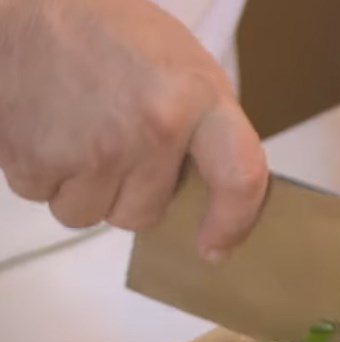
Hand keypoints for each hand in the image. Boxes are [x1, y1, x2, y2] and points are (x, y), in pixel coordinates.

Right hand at [0, 0, 266, 259]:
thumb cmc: (111, 34)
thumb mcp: (184, 66)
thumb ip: (207, 131)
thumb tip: (216, 197)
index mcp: (198, 98)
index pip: (240, 178)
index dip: (233, 224)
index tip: (215, 246)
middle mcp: (152, 128)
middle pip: (143, 215)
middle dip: (128, 193)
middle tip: (115, 143)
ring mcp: (93, 148)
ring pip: (90, 216)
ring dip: (83, 188)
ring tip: (78, 133)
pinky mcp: (36, 157)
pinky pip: (43, 197)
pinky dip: (42, 174)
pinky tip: (48, 130)